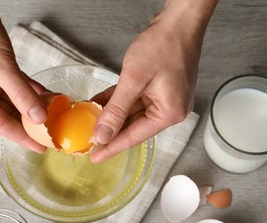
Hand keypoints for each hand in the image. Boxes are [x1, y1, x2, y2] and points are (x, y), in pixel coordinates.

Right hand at [0, 0, 47, 152]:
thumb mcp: (0, 68)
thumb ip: (22, 94)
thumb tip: (39, 118)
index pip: (1, 125)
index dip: (23, 137)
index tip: (42, 147)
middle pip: (9, 114)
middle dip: (31, 121)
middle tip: (53, 131)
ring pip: (14, 99)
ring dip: (34, 104)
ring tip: (55, 113)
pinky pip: (16, 85)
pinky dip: (30, 90)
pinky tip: (47, 95)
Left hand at [90, 0, 217, 162]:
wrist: (178, 22)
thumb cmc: (164, 46)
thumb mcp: (134, 80)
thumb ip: (116, 110)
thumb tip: (103, 135)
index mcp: (168, 113)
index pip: (134, 137)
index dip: (112, 147)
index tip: (95, 156)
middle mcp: (169, 110)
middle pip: (133, 127)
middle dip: (109, 131)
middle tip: (88, 141)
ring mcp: (163, 98)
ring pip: (131, 113)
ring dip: (111, 115)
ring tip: (90, 122)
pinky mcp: (157, 88)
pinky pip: (133, 100)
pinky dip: (117, 102)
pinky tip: (100, 104)